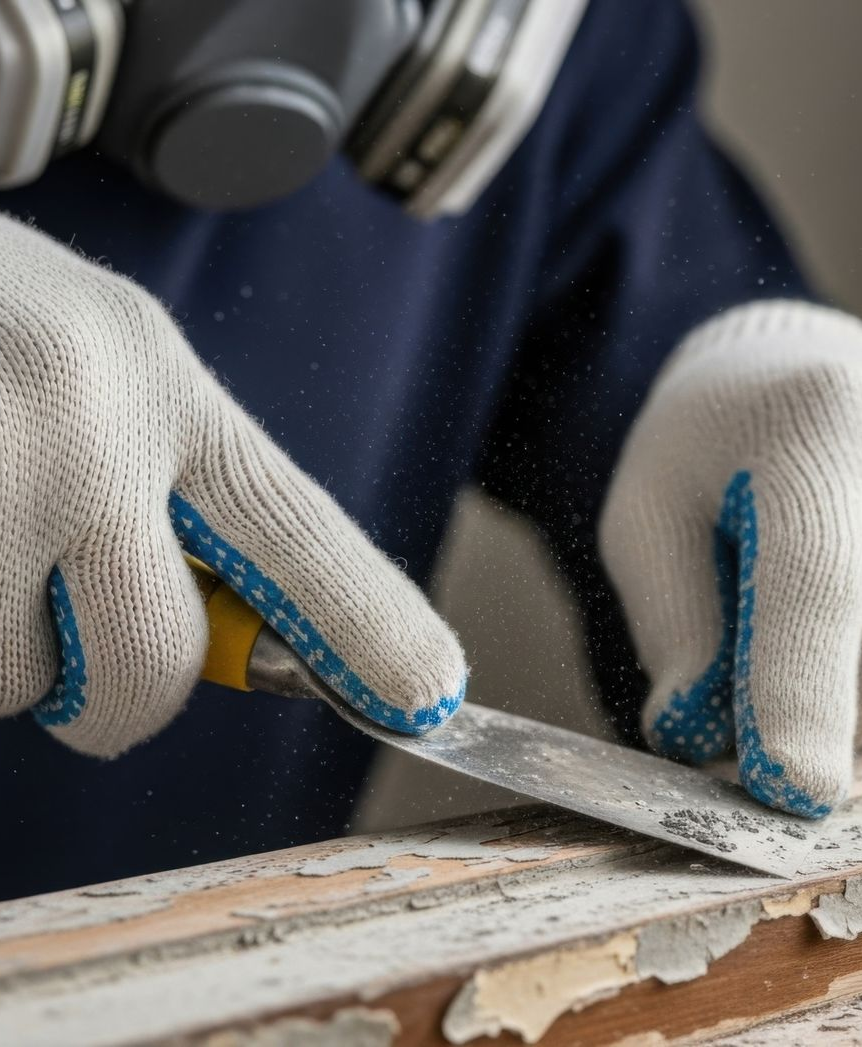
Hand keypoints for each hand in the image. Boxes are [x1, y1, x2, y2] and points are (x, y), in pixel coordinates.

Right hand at [0, 216, 465, 756]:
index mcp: (159, 381)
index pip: (295, 533)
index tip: (431, 696)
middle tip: (58, 620)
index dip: (370, 627)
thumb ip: (169, 493)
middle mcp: (84, 422)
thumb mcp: (91, 370)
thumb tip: (221, 643)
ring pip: (14, 680)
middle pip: (153, 664)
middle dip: (109, 690)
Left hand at [600, 301, 861, 815]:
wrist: (797, 372)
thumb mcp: (646, 516)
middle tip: (777, 728)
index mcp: (811, 429)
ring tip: (821, 666)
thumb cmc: (705, 452)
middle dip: (845, 718)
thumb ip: (671, 621)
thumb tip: (696, 734)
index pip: (818, 583)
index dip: (801, 697)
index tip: (790, 792)